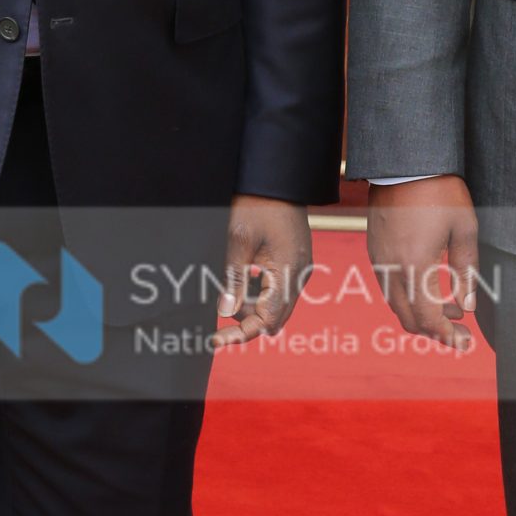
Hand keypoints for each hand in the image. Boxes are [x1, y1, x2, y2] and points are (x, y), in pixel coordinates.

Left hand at [217, 196, 310, 344]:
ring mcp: (298, 267)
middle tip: (216, 323)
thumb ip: (233, 279)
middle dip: (246, 323)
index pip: (267, 320)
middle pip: (274, 317)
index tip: (216, 339)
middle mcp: (298, 274)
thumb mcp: (238, 241)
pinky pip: (276, 288)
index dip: (241, 334)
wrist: (275, 177)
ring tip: (224, 296)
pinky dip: (256, 293)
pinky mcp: (292, 260)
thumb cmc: (256, 204)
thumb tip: (225, 314)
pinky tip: (237, 283)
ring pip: (275, 304)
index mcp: (288, 272)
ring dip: (250, 308)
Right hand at [366, 175, 478, 349]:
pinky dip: (408, 299)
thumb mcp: (464, 230)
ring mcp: (379, 259)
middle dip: (435, 332)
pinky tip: (429, 291)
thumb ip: (466, 271)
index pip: (429, 317)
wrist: (405, 164)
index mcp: (415, 265)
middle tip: (461, 334)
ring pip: (396, 305)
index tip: (465, 343)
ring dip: (422, 316)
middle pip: (409, 319)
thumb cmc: (440, 193)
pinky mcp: (375, 250)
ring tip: (451, 312)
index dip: (447, 335)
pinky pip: (388, 287)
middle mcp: (392, 268)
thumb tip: (467, 306)